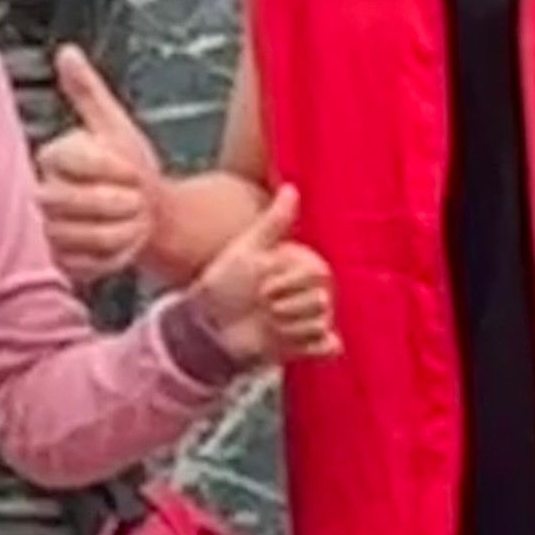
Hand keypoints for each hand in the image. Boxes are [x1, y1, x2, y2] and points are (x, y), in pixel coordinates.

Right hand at [36, 44, 164, 284]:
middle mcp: (38, 195)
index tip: (134, 170)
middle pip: (72, 201)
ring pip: (84, 236)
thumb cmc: (129, 169)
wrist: (143, 216)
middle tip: (139, 200)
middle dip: (120, 202)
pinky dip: (117, 256)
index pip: (74, 159)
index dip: (113, 168)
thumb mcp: (113, 126)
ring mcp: (45, 232)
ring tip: (134, 222)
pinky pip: (90, 263)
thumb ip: (87, 92)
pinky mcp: (57, 264)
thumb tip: (66, 53)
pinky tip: (124, 243)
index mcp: (51, 157)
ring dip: (123, 231)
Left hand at [183, 179, 338, 366]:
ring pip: (319, 323)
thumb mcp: (247, 250)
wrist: (205, 326)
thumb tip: (292, 187)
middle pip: (320, 301)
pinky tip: (286, 341)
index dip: (286, 282)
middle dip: (284, 306)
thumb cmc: (223, 285)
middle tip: (260, 306)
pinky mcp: (306, 346)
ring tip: (265, 323)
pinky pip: (328, 347)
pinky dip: (310, 346)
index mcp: (300, 271)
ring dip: (287, 326)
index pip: (318, 275)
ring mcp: (308, 320)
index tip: (261, 285)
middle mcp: (308, 295)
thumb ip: (274, 222)